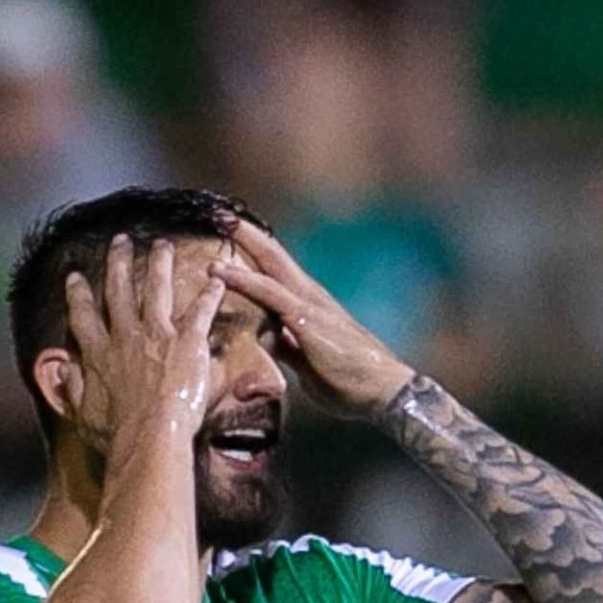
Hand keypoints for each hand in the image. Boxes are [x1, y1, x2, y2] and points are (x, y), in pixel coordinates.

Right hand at [63, 233, 224, 444]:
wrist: (149, 437)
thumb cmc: (117, 434)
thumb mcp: (82, 414)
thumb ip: (73, 388)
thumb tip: (63, 369)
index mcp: (98, 355)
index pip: (84, 316)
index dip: (78, 294)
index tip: (75, 277)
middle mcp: (125, 337)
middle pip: (119, 291)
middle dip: (119, 263)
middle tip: (120, 241)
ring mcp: (156, 335)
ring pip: (156, 289)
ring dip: (159, 264)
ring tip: (161, 245)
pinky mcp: (186, 340)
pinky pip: (200, 311)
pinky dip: (209, 295)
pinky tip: (216, 280)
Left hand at [220, 223, 415, 415]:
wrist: (384, 392)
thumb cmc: (349, 380)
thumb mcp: (305, 363)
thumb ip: (284, 348)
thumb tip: (264, 342)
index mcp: (306, 305)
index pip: (275, 269)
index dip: (253, 248)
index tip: (228, 229)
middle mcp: (308, 296)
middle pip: (272, 254)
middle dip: (246, 231)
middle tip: (218, 209)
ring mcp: (309, 304)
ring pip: (270, 263)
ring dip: (244, 240)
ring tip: (218, 219)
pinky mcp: (306, 320)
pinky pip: (270, 294)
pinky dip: (243, 280)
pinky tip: (221, 271)